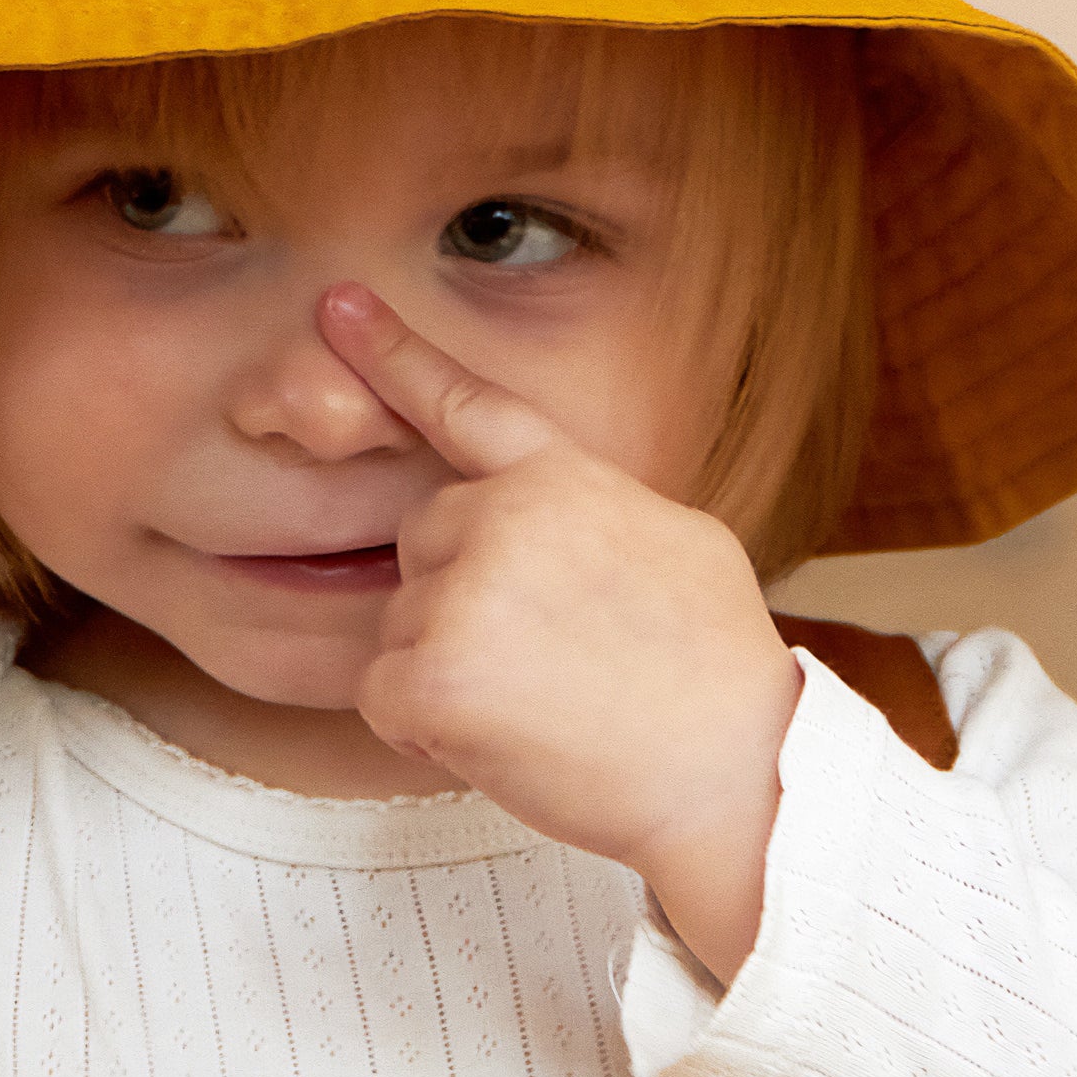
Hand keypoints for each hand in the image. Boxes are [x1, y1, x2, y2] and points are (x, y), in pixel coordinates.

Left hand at [316, 283, 800, 984]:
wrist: (741, 774)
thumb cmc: (715, 674)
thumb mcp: (674, 543)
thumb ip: (587, 511)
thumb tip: (554, 514)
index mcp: (563, 478)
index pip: (466, 404)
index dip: (393, 350)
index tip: (335, 302)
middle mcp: (503, 515)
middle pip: (419, 544)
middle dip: (456, 600)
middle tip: (547, 660)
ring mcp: (463, 591)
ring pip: (400, 626)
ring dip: (449, 673)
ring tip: (548, 705)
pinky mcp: (433, 673)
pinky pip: (382, 696)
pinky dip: (425, 731)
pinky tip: (510, 740)